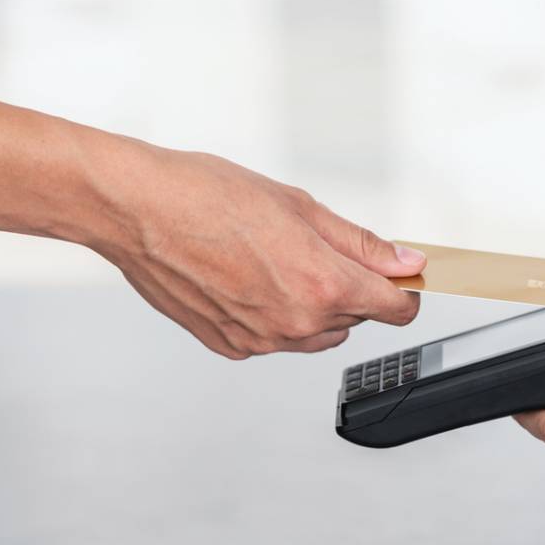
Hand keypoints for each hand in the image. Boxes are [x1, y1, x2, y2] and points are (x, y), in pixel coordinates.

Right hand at [91, 144, 424, 358]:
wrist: (138, 211)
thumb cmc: (208, 197)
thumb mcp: (302, 207)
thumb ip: (363, 244)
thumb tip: (405, 261)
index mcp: (323, 285)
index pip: (397, 309)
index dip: (405, 290)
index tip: (400, 277)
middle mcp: (297, 322)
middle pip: (357, 318)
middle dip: (352, 287)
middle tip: (315, 248)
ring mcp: (263, 340)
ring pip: (318, 332)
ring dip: (315, 305)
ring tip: (277, 261)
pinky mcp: (232, 346)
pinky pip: (275, 339)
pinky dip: (274, 315)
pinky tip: (248, 279)